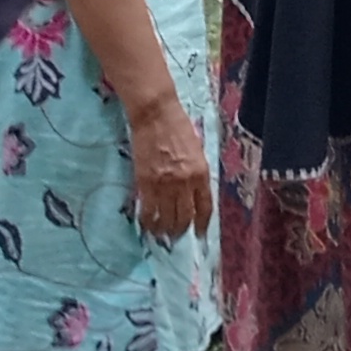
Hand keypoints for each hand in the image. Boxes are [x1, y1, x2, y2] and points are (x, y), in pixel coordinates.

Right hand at [126, 95, 212, 241]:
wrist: (156, 114)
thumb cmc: (178, 127)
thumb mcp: (197, 150)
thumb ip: (196, 172)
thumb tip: (194, 192)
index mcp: (201, 173)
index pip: (205, 207)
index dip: (202, 224)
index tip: (200, 234)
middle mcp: (185, 182)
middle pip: (184, 216)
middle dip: (181, 230)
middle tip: (177, 236)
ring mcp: (164, 184)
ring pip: (166, 218)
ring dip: (165, 230)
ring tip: (162, 235)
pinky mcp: (145, 182)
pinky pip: (147, 210)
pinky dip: (148, 221)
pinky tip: (148, 226)